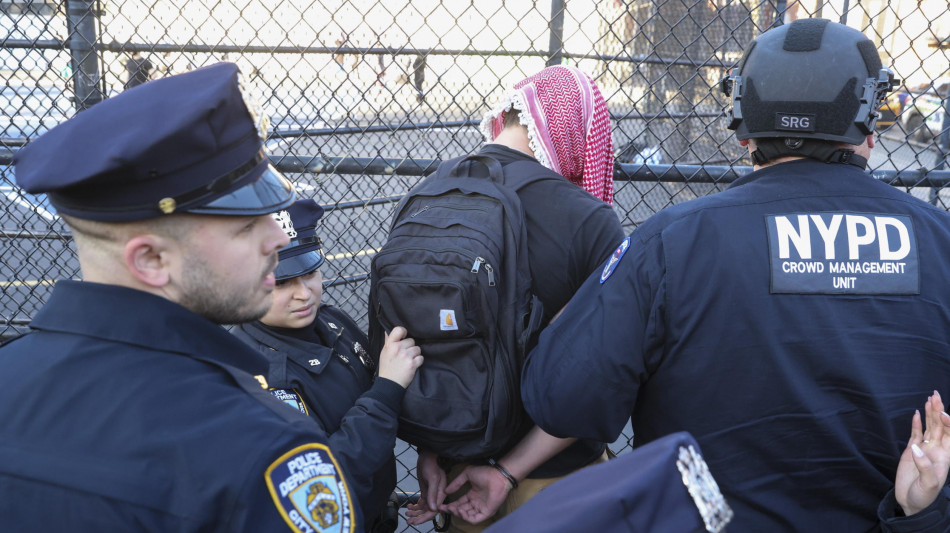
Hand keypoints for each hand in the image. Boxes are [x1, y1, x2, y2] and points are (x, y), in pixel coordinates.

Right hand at [377, 326, 422, 388]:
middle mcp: (397, 348)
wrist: (389, 384)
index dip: (404, 332)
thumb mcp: (384, 353)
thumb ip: (388, 341)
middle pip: (412, 341)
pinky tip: (412, 366)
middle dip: (410, 347)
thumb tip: (388, 331)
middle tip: (404, 355)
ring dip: (415, 355)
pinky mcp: (412, 364)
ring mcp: (405, 356)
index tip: (404, 337)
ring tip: (408, 361)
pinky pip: (421, 358)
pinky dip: (418, 362)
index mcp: (390, 345)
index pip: (399, 330)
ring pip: (417, 349)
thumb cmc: (387, 368)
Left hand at [406, 449, 445, 525]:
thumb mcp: (433, 479)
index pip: (434, 511)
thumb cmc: (431, 466)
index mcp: (441, 494)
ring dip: (415, 512)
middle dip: (418, 517)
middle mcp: (437, 496)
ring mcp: (431, 495)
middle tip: (408, 521)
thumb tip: (433, 509)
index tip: (416, 522)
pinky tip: (409, 506)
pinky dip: (415, 506)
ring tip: (407, 513)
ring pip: (424, 508)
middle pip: (428, 511)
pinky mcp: (426, 492)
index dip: (425, 518)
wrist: (426, 458)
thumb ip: (433, 494)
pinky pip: (421, 503)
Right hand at [443, 464, 512, 524]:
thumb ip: (456, 483)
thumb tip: (446, 490)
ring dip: (458, 514)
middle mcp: (476, 503)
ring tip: (453, 508)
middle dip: (452, 510)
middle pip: (462, 510)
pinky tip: (461, 512)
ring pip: (467, 516)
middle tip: (444, 508)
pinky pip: (475, 519)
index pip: (460, 503)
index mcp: (472, 495)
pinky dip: (467, 518)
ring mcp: (482, 508)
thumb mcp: (467, 475)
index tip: (442, 505)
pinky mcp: (487, 512)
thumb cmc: (485, 473)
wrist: (497, 475)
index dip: (451, 505)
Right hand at [895, 390, 949, 515]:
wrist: (911, 504)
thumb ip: (925, 466)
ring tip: (929, 398)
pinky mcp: (911, 451)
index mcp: (945, 457)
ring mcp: (924, 449)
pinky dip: (916, 423)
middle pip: (940, 426)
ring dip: (930, 413)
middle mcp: (937, 450)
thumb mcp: (929, 485)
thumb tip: (916, 447)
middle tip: (935, 395)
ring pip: (929, 427)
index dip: (947, 422)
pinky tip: (917, 413)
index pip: (949, 434)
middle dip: (938, 410)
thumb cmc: (923, 497)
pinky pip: (915, 434)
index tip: (941, 413)